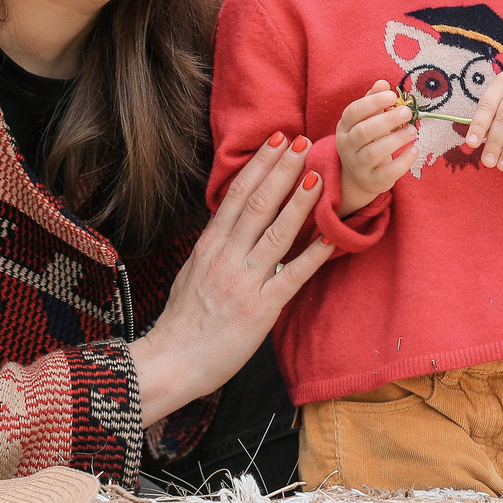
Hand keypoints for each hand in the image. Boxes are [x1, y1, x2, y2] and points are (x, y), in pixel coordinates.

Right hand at [128, 134, 333, 426]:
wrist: (171, 362)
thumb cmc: (183, 321)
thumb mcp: (193, 272)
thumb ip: (215, 246)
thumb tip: (233, 222)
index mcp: (210, 245)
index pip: (237, 195)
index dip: (260, 165)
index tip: (277, 140)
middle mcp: (227, 256)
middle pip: (258, 203)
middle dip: (283, 169)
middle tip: (303, 140)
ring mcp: (245, 281)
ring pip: (277, 231)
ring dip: (299, 201)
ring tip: (318, 174)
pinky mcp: (261, 308)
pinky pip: (292, 276)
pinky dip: (313, 255)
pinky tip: (331, 237)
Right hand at [337, 80, 419, 214]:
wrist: (360, 176)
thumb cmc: (366, 140)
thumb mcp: (366, 120)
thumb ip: (373, 101)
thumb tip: (383, 83)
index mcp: (345, 127)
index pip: (353, 112)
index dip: (372, 102)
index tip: (393, 95)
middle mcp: (347, 147)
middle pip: (363, 132)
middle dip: (387, 120)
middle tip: (407, 112)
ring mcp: (358, 166)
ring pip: (374, 152)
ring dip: (396, 139)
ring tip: (413, 130)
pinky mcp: (372, 181)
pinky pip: (387, 172)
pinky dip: (403, 161)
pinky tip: (414, 149)